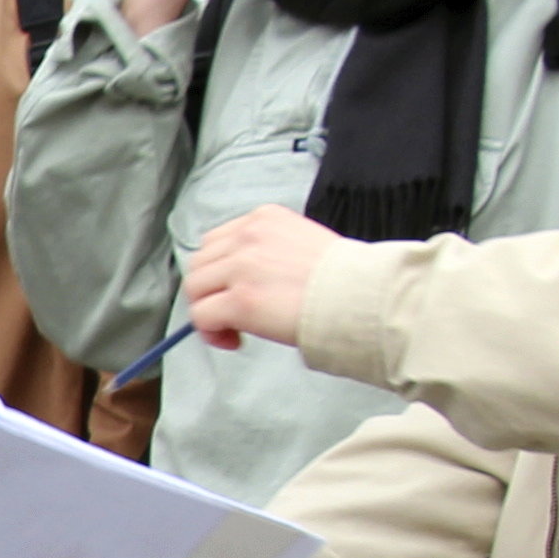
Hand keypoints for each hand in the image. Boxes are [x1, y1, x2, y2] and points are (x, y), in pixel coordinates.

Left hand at [182, 205, 342, 351]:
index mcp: (264, 218)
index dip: (220, 271)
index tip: (236, 291)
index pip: (219, 241)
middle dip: (210, 291)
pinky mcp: (240, 300)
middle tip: (232, 315)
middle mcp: (248, 236)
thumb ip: (268, 251)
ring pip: (196, 288)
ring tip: (234, 329)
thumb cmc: (345, 279)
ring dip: (208, 311)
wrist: (362, 296)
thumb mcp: (303, 242)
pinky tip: (235, 339)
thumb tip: (242, 279)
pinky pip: (202, 316)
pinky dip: (211, 332)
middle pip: (200, 263)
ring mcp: (242, 267)